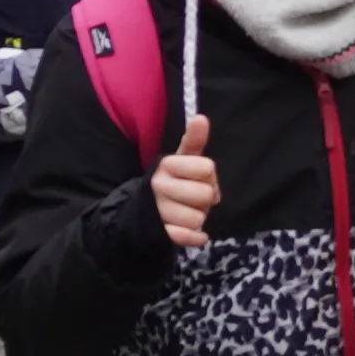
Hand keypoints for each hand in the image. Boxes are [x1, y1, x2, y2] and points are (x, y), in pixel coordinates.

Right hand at [148, 113, 217, 251]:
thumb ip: (193, 140)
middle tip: (193, 198)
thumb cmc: (174, 181)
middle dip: (205, 199)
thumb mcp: (183, 160)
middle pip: (205, 195)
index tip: (199, 179)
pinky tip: (191, 231)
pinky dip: (195, 237)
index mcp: (166, 164)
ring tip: (186, 212)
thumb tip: (201, 117)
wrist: (144, 211)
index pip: (207, 168)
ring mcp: (157, 210)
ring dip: (198, 218)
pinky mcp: (161, 233)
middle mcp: (158, 185)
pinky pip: (189, 237)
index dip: (210, 176)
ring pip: (198, 218)